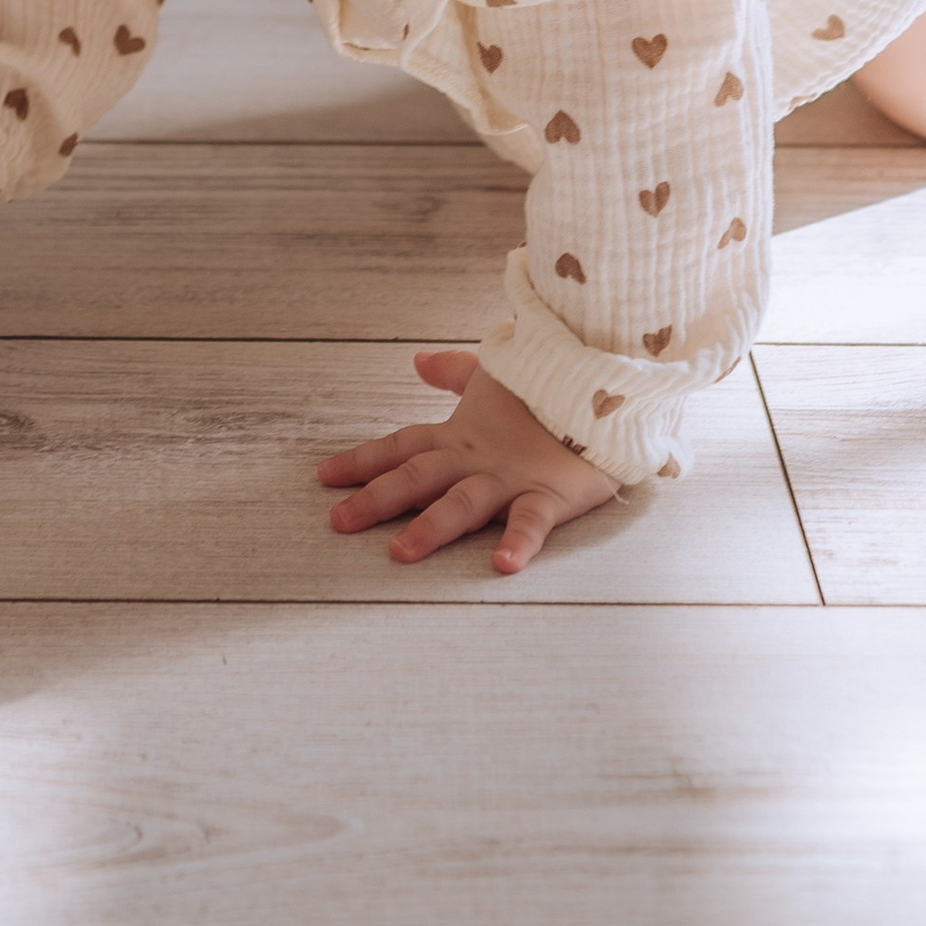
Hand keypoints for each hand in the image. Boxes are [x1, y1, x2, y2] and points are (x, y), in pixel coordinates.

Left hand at [318, 348, 619, 575]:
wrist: (602, 380)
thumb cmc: (546, 386)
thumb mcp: (494, 378)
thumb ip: (454, 373)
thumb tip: (419, 361)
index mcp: (459, 435)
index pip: (401, 446)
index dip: (362, 460)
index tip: (323, 477)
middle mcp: (476, 457)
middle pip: (418, 476)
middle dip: (377, 498)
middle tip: (337, 521)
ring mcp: (511, 477)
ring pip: (463, 502)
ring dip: (432, 527)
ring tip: (400, 551)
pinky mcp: (550, 492)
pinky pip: (532, 520)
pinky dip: (518, 541)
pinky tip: (502, 564)